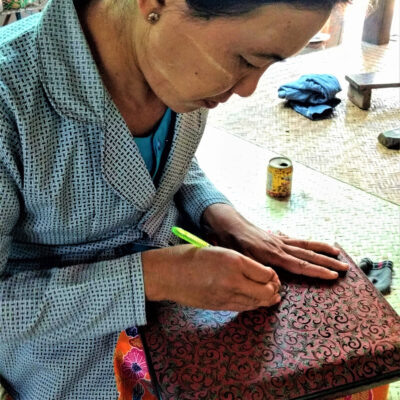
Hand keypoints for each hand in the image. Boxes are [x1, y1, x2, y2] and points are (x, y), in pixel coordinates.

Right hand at [142, 244, 280, 311]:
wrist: (167, 274)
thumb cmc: (190, 256)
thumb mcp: (219, 250)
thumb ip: (240, 262)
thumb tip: (260, 273)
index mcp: (234, 261)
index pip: (267, 273)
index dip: (272, 275)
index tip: (270, 273)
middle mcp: (233, 280)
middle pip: (267, 292)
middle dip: (274, 288)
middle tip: (273, 284)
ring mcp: (226, 296)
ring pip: (257, 303)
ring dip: (266, 298)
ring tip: (268, 293)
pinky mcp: (219, 306)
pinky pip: (244, 308)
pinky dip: (253, 304)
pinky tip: (253, 299)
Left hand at [202, 204, 348, 279]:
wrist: (227, 223)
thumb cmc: (231, 242)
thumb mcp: (241, 259)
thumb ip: (257, 269)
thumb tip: (274, 280)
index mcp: (273, 254)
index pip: (301, 265)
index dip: (318, 271)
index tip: (333, 276)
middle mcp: (280, 246)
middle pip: (308, 255)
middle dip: (327, 262)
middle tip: (345, 268)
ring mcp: (278, 240)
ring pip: (305, 244)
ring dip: (321, 249)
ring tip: (337, 252)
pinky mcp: (275, 236)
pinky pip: (294, 239)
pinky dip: (304, 242)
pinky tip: (309, 244)